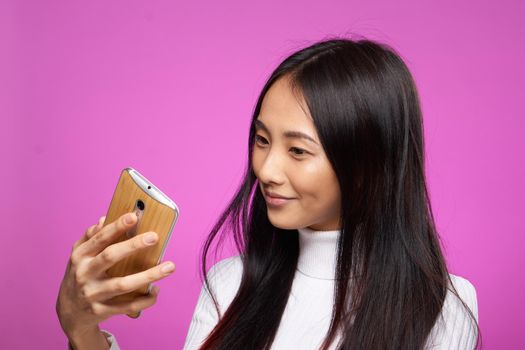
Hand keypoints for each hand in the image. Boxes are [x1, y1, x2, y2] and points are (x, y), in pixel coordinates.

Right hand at [56, 212, 175, 338]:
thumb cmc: (80, 275)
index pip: (100, 238)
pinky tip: (156, 289)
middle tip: (154, 236)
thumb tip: (104, 219)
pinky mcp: (101, 311)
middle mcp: (84, 274)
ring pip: (123, 285)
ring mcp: (93, 294)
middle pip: (110, 257)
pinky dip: (145, 299)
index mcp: (80, 256)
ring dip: (148, 276)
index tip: (134, 216)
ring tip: (169, 266)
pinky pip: (128, 306)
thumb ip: (91, 236)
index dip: (116, 227)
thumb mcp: (80, 255)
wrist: (69, 313)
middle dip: (133, 245)